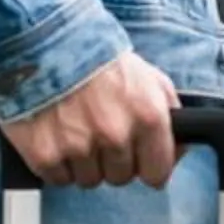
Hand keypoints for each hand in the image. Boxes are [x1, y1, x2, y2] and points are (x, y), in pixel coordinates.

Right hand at [1, 50, 178, 189]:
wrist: (49, 43)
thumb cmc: (100, 59)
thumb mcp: (150, 78)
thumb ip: (169, 114)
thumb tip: (177, 150)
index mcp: (148, 116)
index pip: (157, 173)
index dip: (149, 166)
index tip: (142, 160)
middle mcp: (115, 134)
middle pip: (121, 178)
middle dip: (115, 161)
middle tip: (102, 133)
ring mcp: (79, 147)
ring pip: (89, 180)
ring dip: (85, 163)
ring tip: (79, 130)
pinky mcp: (45, 155)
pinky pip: (59, 179)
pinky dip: (58, 164)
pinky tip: (58, 137)